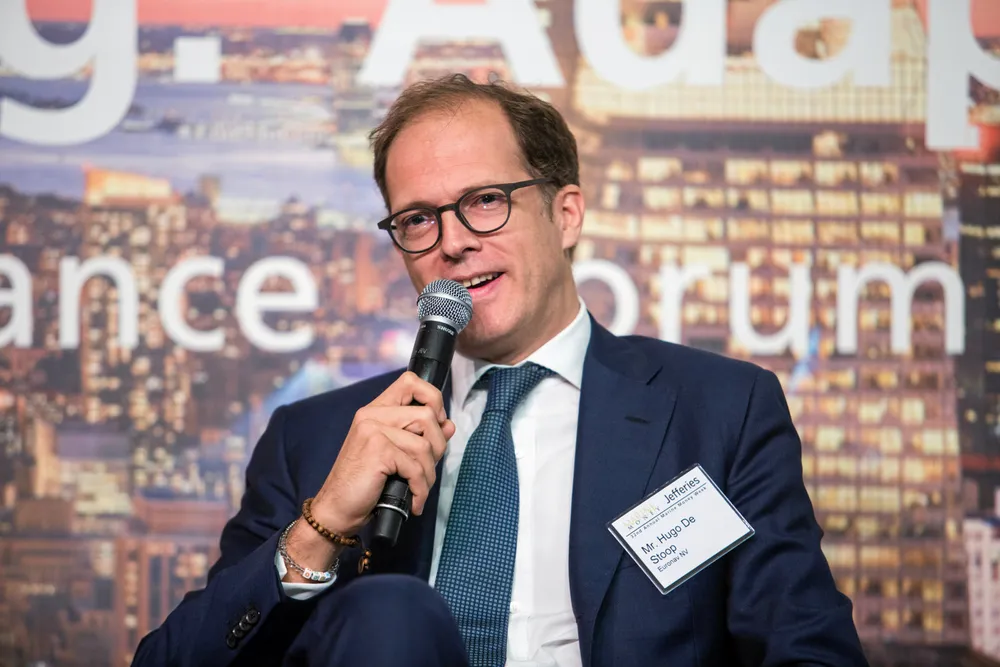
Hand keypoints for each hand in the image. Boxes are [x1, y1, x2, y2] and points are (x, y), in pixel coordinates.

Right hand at [310, 371, 455, 536]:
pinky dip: (420, 488)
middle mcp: (372, 415)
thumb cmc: (364, 483)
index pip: (411, 381)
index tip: (435, 424)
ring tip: (419, 488)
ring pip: (424, 445)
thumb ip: (421, 436)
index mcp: (376, 410)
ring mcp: (373, 431)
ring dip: (429, 473)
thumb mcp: (396, 455)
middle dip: (437, 446)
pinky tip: (415, 500)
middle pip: (427, 415)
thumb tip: (449, 425)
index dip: (433, 398)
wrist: (336, 509)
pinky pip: (415, 468)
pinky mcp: (377, 451)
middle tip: (427, 468)